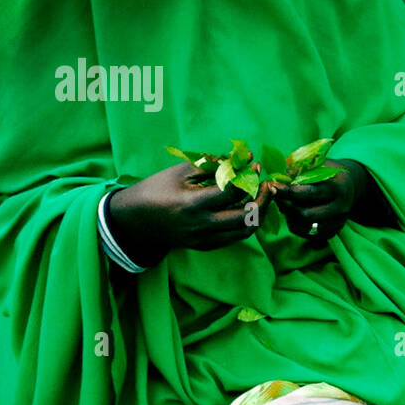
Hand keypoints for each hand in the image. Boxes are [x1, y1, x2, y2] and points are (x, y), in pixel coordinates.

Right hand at [107, 162, 261, 266]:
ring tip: (262, 196)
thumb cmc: (157, 189)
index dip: (248, 177)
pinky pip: (234, 237)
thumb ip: (212, 165)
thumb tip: (242, 157)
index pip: (231, 193)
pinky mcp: (205, 246)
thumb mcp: (180, 171)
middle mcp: (200, 226)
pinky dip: (246, 223)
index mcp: (192, 205)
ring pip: (244, 232)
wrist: (135, 221)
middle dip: (264, 201)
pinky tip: (248, 208)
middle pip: (246, 218)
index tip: (255, 166)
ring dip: (258, 214)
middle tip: (268, 186)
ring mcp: (204, 240)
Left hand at [271, 159, 369, 240]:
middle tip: (275, 197)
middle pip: (305, 214)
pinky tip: (292, 215)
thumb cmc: (329, 173)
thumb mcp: (318, 165)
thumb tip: (278, 179)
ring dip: (289, 217)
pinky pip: (308, 235)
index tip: (272, 186)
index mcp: (338, 188)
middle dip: (286, 206)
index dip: (288, 191)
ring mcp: (337, 222)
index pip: (310, 193)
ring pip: (304, 227)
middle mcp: (341, 208)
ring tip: (284, 205)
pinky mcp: (333, 232)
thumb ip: (300, 171)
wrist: (350, 187)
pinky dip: (295, 226)